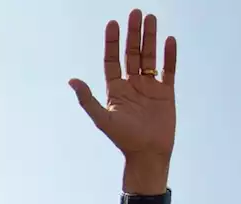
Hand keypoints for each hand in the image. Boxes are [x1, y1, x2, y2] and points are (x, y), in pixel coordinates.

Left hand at [69, 9, 176, 162]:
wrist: (148, 153)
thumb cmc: (123, 139)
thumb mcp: (102, 118)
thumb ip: (88, 99)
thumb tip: (71, 80)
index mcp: (115, 89)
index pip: (112, 60)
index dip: (112, 42)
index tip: (113, 23)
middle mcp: (131, 85)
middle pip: (132, 53)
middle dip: (133, 33)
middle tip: (135, 12)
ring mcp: (149, 87)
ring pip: (149, 57)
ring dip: (150, 38)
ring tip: (151, 18)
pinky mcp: (166, 92)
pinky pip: (168, 69)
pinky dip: (169, 55)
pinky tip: (168, 40)